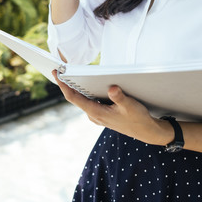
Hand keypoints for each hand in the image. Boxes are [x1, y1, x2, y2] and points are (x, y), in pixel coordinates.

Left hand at [53, 70, 172, 145]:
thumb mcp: (130, 106)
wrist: (145, 131)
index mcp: (96, 113)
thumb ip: (120, 97)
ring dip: (76, 88)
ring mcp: (97, 115)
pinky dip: (86, 92)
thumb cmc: (138, 119)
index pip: (74, 98)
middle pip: (75, 98)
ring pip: (82, 100)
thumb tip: (112, 88)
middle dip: (67, 84)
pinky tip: (88, 84)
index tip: (56, 75)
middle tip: (59, 70)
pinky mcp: (102, 114)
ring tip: (70, 74)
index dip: (63, 86)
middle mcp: (93, 115)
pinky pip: (89, 101)